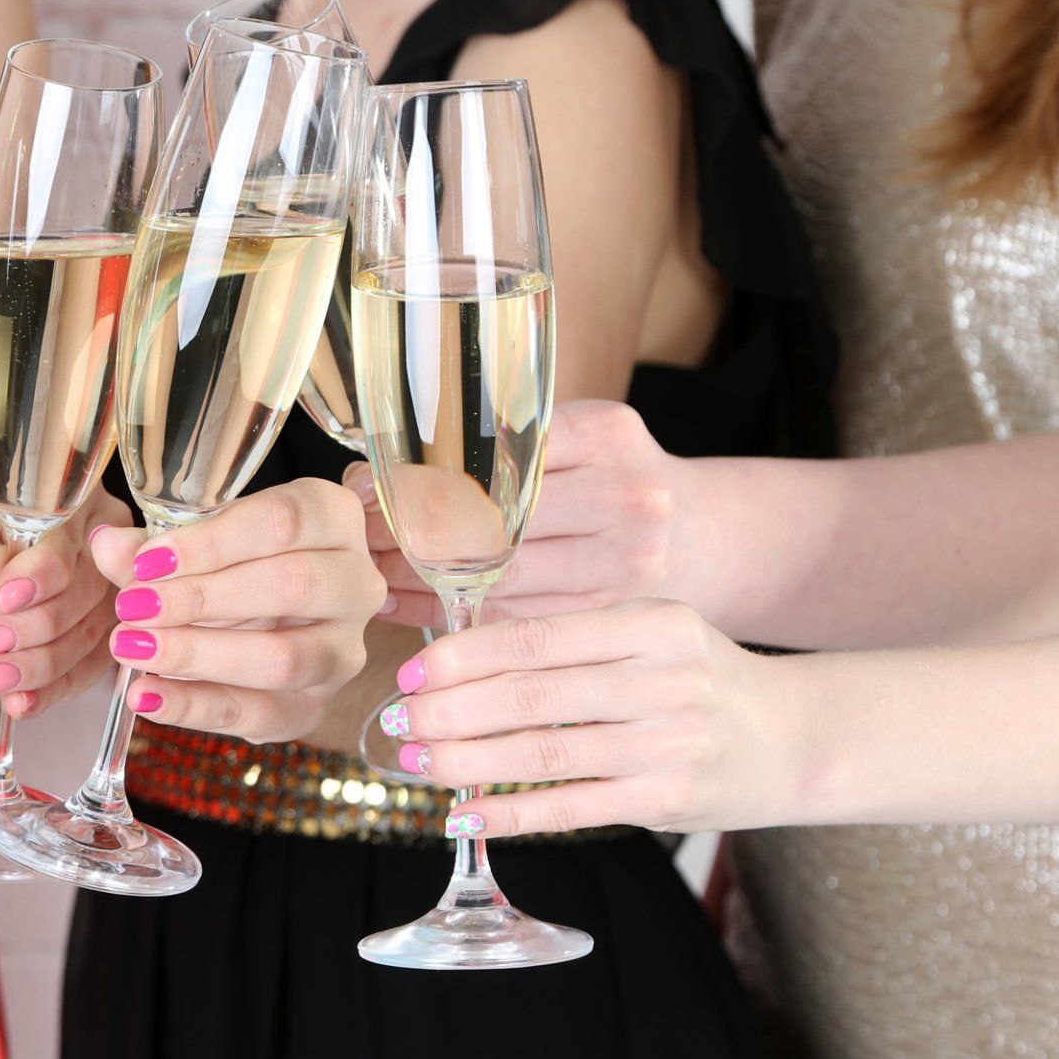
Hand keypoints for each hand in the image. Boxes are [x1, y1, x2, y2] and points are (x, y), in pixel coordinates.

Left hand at [0, 485, 128, 720]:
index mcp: (56, 502)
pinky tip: (17, 701)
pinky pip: (82, 678)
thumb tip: (6, 579)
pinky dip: (50, 693)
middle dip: (38, 626)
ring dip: (39, 665)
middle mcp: (84, 549)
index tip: (3, 598)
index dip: (45, 572)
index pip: (72, 536)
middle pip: (90, 591)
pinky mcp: (77, 652)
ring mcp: (85, 604)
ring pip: (90, 640)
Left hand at [93, 479, 386, 742]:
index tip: (150, 562)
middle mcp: (355, 582)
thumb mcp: (195, 546)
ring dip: (198, 654)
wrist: (272, 626)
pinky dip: (195, 707)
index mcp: (334, 519)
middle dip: (202, 599)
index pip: (284, 522)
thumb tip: (106, 544)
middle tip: (134, 606)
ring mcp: (343, 649)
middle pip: (291, 586)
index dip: (213, 542)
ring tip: (132, 648)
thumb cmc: (234, 566)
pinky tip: (145, 695)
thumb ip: (151, 549)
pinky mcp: (316, 705)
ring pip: (283, 657)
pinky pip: (259, 712)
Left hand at [349, 399, 690, 627]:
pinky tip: (407, 608)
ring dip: (421, 583)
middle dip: (411, 537)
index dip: (424, 480)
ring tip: (369, 578)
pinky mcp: (617, 619)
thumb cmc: (612, 479)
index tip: (366, 492)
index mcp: (607, 435)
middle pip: (494, 525)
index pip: (495, 457)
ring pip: (499, 582)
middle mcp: (627, 497)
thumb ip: (496, 444)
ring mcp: (630, 564)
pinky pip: (516, 623)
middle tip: (356, 543)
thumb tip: (372, 476)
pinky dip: (452, 617)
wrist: (702, 536)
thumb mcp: (574, 438)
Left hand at [380, 601, 799, 837]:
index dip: (461, 657)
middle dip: (449, 712)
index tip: (411, 670)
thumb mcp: (650, 633)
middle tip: (399, 723)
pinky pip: (571, 807)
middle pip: (528, 696)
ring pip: (542, 754)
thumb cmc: (696, 678)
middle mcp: (661, 679)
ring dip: (467, 763)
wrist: (792, 736)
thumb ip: (573, 638)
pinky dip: (511, 814)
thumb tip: (461, 655)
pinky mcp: (666, 799)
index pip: (533, 638)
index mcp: (649, 625)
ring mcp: (666, 743)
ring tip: (418, 765)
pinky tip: (467, 815)